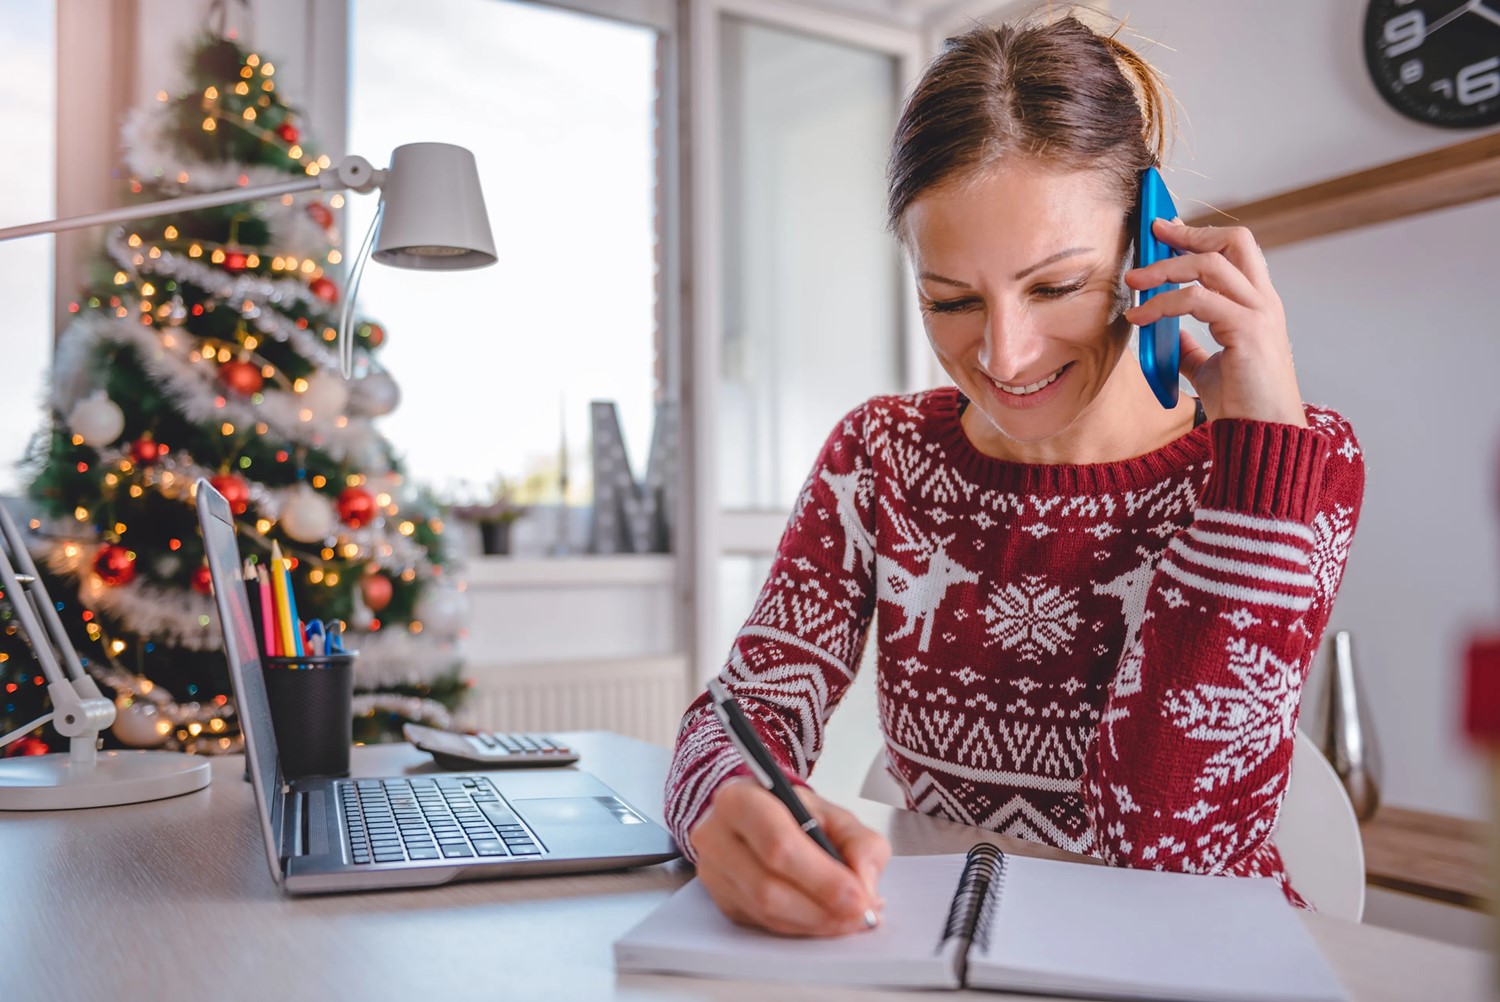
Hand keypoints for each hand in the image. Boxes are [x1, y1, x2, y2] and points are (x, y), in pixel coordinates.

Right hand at [689, 776, 890, 936]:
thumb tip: (864, 884)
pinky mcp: (721, 901)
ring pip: (766, 912)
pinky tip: (824, 918)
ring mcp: (713, 873)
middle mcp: (716, 836)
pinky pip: (764, 924)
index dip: (821, 877)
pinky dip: (801, 927)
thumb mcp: (833, 814)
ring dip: (815, 922)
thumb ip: (861, 843)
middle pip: (768, 886)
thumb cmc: (793, 814)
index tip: (857, 895)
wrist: (757, 818)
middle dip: (822, 907)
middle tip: (858, 913)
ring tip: (848, 917)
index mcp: (741, 800)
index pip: (779, 844)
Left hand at [1123, 218, 1306, 427]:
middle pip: (1233, 242)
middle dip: (1190, 233)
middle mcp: (1264, 303)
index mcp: (1258, 306)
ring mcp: (1259, 314)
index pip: (1236, 252)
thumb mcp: (1210, 369)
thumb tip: (1169, 335)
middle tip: (1154, 232)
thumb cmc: (1242, 405)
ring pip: (1210, 265)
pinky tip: (1139, 319)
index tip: (1168, 231)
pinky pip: (1197, 300)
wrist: (1262, 436)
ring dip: (1165, 268)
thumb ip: (1193, 348)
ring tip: (1133, 282)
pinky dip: (1163, 303)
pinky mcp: (1248, 331)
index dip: (1202, 236)